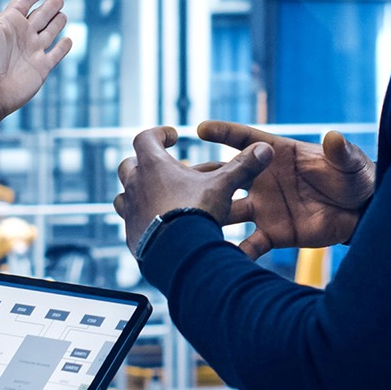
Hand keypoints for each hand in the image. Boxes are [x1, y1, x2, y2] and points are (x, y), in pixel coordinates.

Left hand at [0, 0, 70, 123]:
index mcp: (8, 22)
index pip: (24, 2)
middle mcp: (22, 35)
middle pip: (41, 15)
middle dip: (50, 6)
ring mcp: (33, 51)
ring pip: (51, 32)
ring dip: (58, 22)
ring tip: (62, 15)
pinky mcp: (42, 68)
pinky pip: (56, 54)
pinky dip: (63, 46)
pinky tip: (68, 39)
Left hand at [114, 126, 274, 255]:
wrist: (177, 255)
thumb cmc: (196, 213)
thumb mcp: (222, 186)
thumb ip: (241, 167)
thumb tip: (265, 149)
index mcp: (153, 165)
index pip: (146, 137)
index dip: (159, 134)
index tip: (173, 136)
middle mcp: (135, 185)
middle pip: (129, 164)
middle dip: (145, 164)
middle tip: (165, 169)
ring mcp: (130, 211)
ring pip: (124, 194)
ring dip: (139, 192)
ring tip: (157, 196)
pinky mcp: (131, 235)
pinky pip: (131, 221)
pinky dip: (143, 218)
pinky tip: (160, 224)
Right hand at [196, 120, 374, 258]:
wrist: (361, 214)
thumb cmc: (355, 179)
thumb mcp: (350, 163)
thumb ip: (340, 152)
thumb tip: (334, 137)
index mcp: (278, 155)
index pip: (246, 141)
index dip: (224, 133)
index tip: (201, 128)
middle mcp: (263, 180)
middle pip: (226, 175)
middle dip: (202, 176)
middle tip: (178, 178)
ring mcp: (264, 208)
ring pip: (228, 210)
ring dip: (210, 214)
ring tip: (188, 222)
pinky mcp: (273, 233)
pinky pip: (249, 244)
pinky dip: (235, 252)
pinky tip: (218, 259)